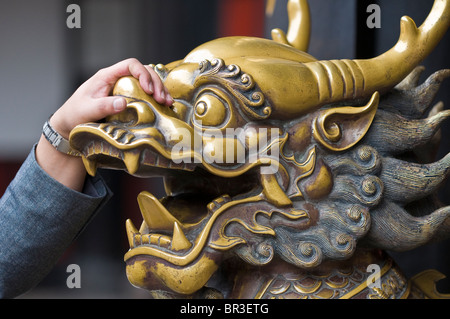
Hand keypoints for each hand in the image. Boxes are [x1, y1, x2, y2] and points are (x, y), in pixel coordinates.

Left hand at [36, 58, 172, 190]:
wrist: (69, 125)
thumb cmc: (74, 115)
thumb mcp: (87, 111)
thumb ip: (104, 106)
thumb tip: (123, 102)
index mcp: (107, 76)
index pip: (130, 64)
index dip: (143, 74)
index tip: (149, 90)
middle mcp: (117, 79)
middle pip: (143, 71)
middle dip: (156, 83)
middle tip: (162, 99)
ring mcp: (123, 88)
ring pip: (147, 81)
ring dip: (160, 90)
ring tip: (167, 103)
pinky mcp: (128, 98)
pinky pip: (146, 93)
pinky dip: (157, 98)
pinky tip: (164, 106)